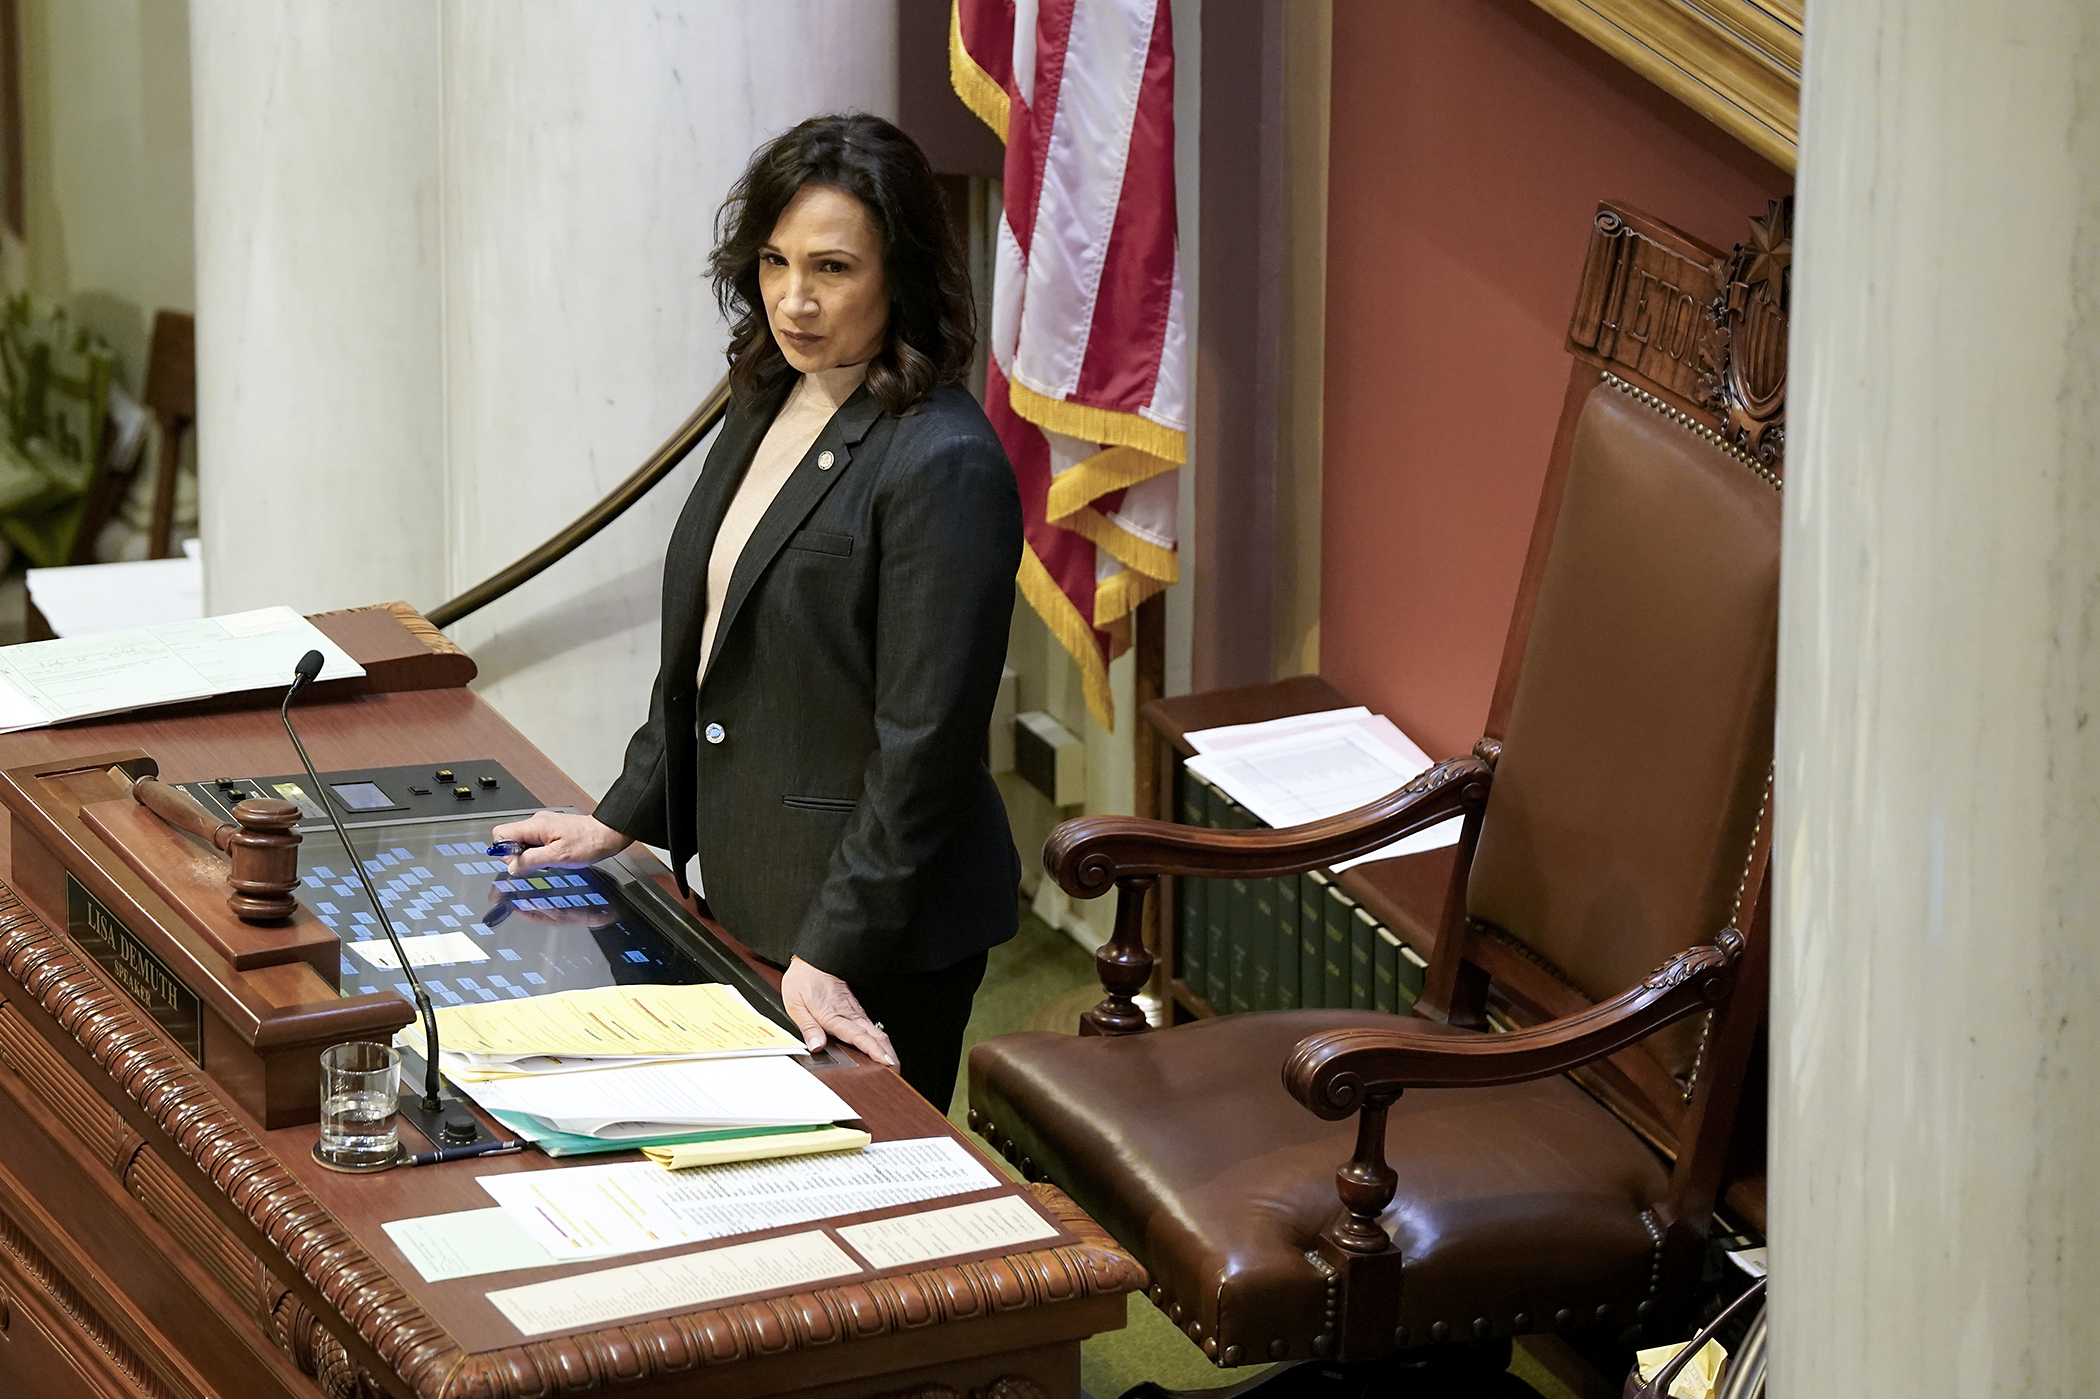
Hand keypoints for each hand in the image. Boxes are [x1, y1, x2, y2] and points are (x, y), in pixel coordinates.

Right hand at [491, 811, 630, 873]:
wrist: (607, 834)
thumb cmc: (589, 843)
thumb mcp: (559, 857)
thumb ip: (532, 861)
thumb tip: (513, 867)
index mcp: (535, 825)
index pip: (501, 834)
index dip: (504, 852)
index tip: (518, 863)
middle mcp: (536, 822)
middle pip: (510, 840)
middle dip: (517, 856)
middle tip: (536, 864)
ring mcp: (542, 826)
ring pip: (522, 843)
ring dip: (529, 856)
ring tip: (548, 860)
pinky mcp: (550, 831)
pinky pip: (533, 843)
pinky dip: (538, 853)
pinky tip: (552, 857)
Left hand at [781, 956, 896, 1068]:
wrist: (814, 959)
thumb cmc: (804, 980)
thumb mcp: (796, 1005)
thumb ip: (808, 1028)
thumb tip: (816, 1047)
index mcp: (833, 1015)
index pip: (858, 1036)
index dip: (873, 1050)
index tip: (885, 1061)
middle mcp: (848, 1013)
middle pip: (875, 1035)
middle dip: (888, 1053)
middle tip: (896, 1068)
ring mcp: (854, 1011)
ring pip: (876, 1030)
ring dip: (886, 1047)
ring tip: (893, 1062)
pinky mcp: (854, 1008)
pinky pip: (871, 1025)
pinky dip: (880, 1038)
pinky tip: (882, 1046)